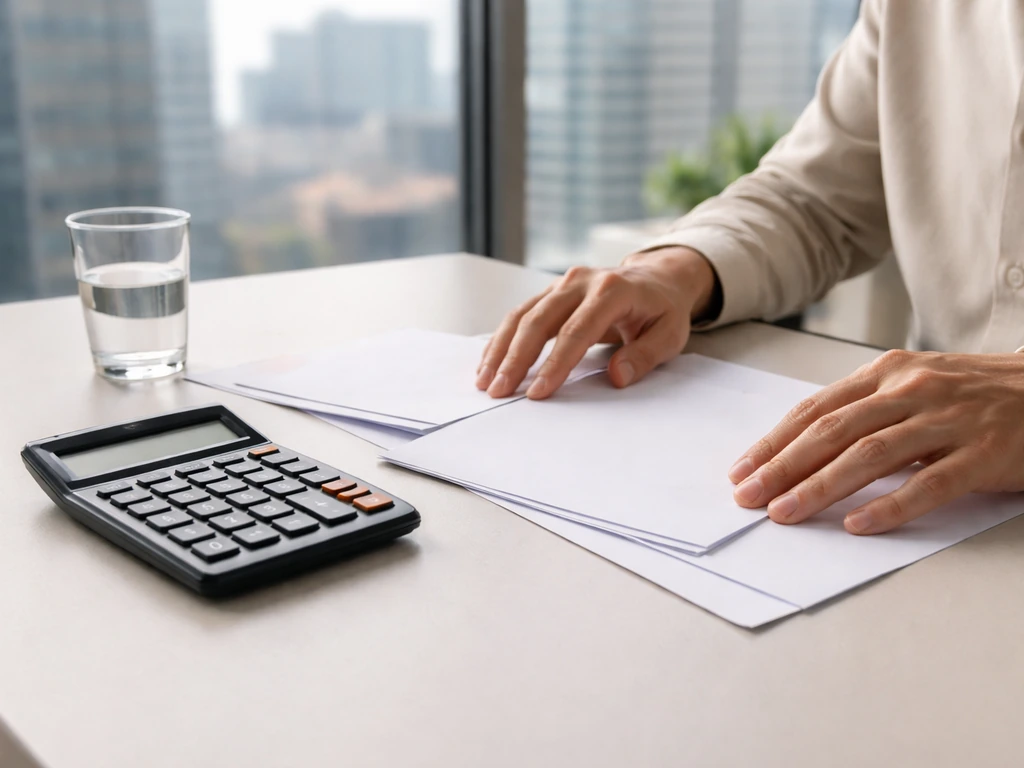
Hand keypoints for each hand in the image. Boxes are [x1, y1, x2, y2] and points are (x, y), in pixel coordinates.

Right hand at [476, 247, 718, 398]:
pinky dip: (502, 340)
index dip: (555, 364)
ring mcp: (562, 283)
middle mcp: (581, 281)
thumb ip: (645, 355)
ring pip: (522, 316)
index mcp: (612, 290)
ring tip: (485, 382)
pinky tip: (489, 363)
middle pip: (539, 321)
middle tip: (499, 391)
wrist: (657, 278)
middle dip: (516, 359)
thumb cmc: (663, 310)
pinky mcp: (551, 292)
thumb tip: (617, 376)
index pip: (577, 331)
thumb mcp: (670, 335)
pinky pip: (520, 314)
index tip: (538, 392)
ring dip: (500, 350)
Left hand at [728, 350, 1023, 533]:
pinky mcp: (984, 452)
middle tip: (748, 497)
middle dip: (782, 467)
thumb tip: (804, 452)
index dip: (774, 441)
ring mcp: (949, 420)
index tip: (741, 470)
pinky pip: (929, 483)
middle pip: (832, 431)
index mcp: (887, 374)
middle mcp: (911, 390)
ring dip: (820, 486)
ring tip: (785, 513)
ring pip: (870, 454)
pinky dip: (890, 506)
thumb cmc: (977, 394)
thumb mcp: (915, 388)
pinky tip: (858, 525)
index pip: (816, 409)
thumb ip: (866, 412)